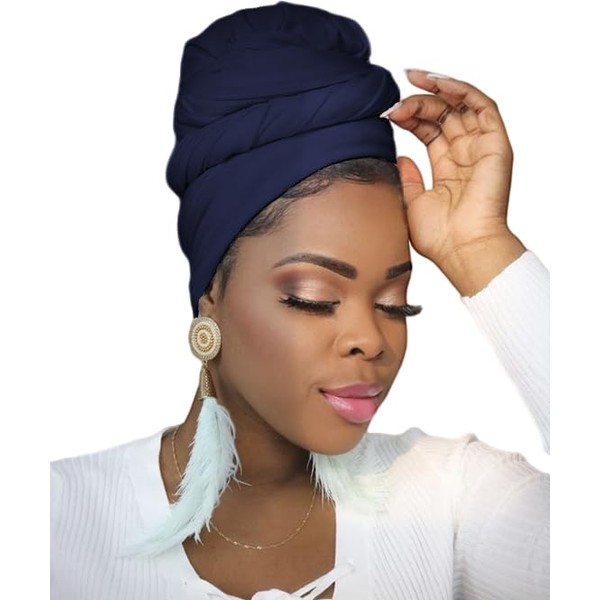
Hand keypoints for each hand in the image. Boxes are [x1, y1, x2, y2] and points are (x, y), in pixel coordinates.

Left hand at [383, 69, 525, 294]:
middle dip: (417, 102)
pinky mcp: (496, 145)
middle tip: (394, 102)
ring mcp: (481, 148)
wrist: (462, 250)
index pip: (429, 130)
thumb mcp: (412, 203)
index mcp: (448, 168)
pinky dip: (463, 91)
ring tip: (413, 80)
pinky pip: (483, 107)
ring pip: (461, 105)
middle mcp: (465, 155)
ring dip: (437, 89)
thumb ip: (408, 178)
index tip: (386, 112)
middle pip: (442, 114)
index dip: (409, 116)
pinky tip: (439, 84)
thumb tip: (401, 158)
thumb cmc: (440, 236)